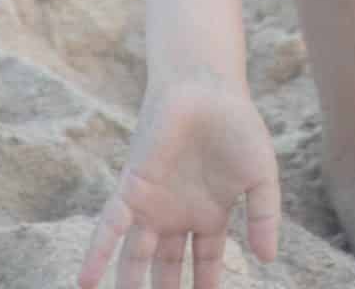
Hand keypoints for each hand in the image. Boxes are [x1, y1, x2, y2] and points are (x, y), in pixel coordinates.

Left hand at [79, 75, 280, 288]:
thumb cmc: (236, 123)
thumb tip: (267, 259)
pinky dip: (98, 254)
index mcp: (209, 214)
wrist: (206, 85)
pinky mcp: (133, 188)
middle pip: (167, 268)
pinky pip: (110, 227)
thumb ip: (265, 216)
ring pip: (136, 258)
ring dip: (129, 286)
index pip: (205, 263)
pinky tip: (87, 282)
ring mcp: (153, 203)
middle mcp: (177, 214)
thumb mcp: (261, 175)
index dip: (205, 287)